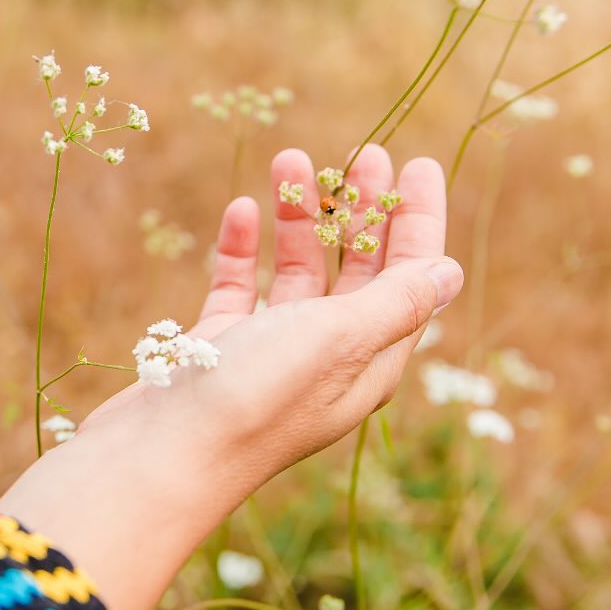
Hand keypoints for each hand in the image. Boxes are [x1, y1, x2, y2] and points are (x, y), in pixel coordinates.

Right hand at [171, 143, 460, 475]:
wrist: (160, 456)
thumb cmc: (259, 395)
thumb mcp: (340, 339)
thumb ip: (395, 301)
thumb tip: (450, 273)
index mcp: (371, 357)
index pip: (411, 277)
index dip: (419, 219)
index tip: (417, 163)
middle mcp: (328, 354)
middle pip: (358, 269)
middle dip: (363, 209)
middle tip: (364, 153)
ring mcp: (272, 350)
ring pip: (298, 271)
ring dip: (299, 216)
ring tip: (291, 160)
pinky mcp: (222, 347)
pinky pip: (241, 287)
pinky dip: (243, 248)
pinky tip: (240, 211)